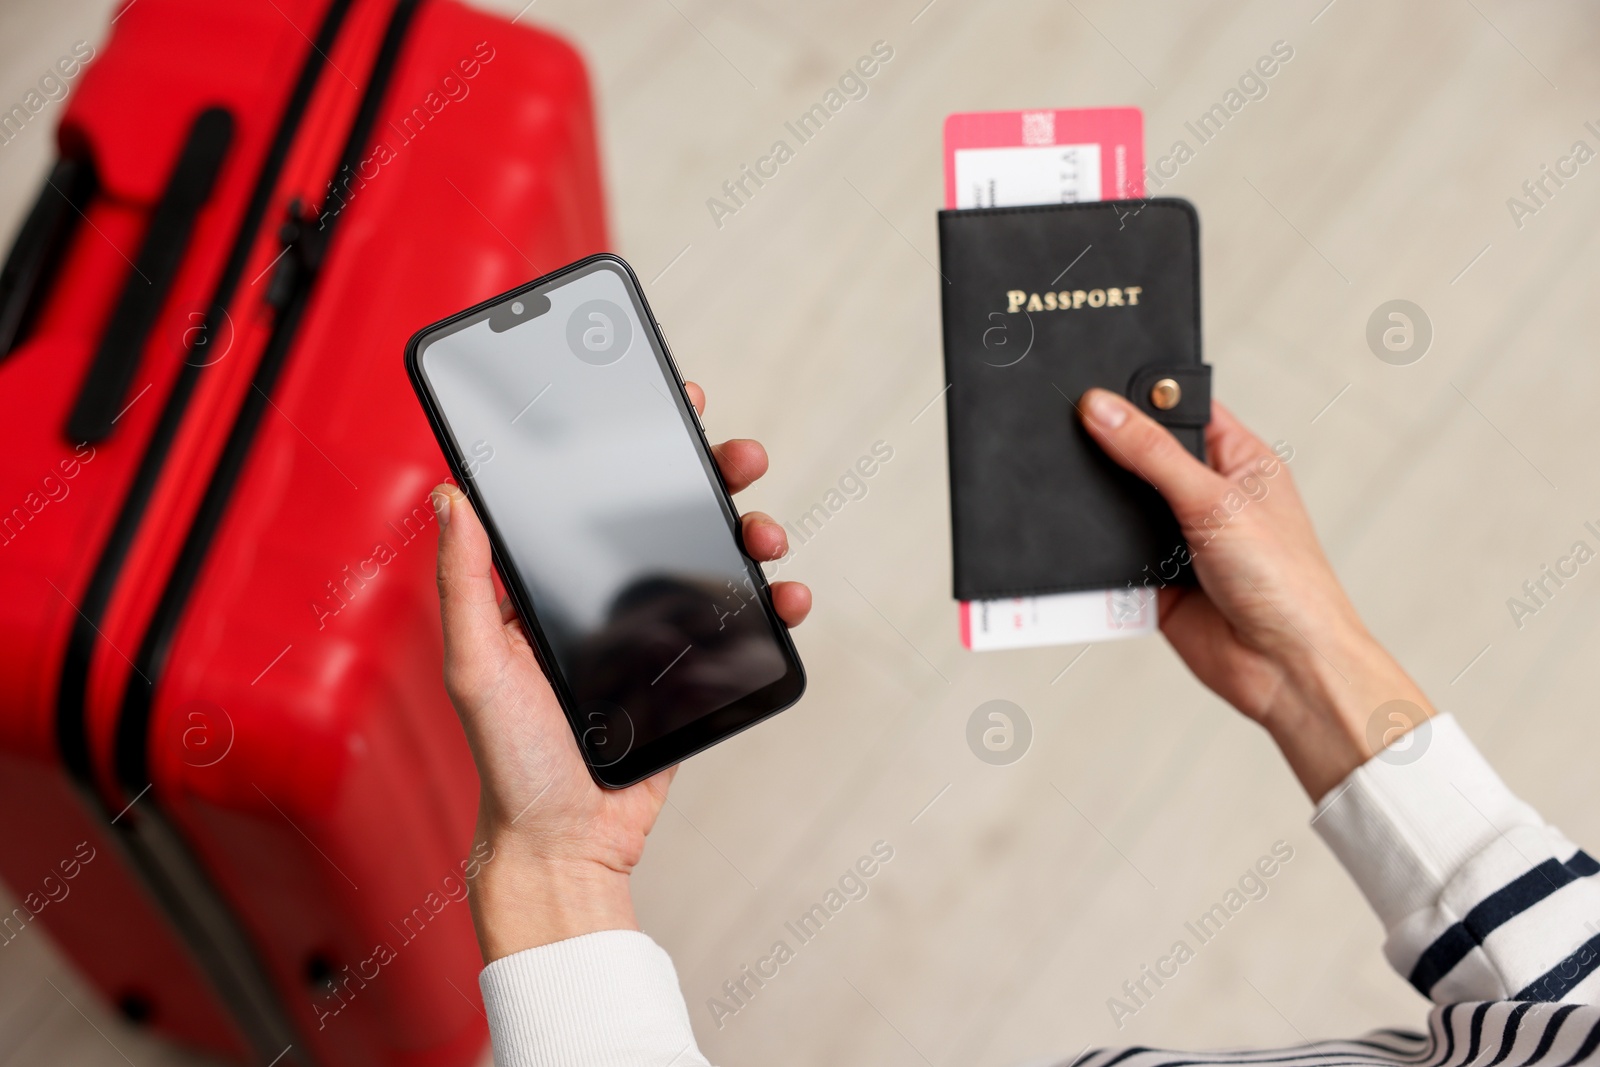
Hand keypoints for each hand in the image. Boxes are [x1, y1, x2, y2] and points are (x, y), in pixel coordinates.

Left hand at [433, 381, 810, 961]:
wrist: (567, 843)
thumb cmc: (509, 761)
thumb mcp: (475, 665)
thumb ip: (465, 582)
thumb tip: (450, 493)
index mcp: (547, 584)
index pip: (592, 494)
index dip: (632, 443)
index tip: (664, 400)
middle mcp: (603, 598)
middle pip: (666, 514)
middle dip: (709, 475)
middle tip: (738, 455)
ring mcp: (653, 634)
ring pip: (712, 559)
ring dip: (748, 530)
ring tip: (767, 531)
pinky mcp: (692, 672)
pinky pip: (740, 623)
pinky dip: (774, 604)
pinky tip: (788, 596)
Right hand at [1079, 388, 1433, 799]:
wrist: (1283, 669)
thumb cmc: (1287, 582)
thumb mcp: (1214, 501)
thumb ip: (1151, 454)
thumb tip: (1101, 408)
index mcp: (1238, 460)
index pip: (1180, 410)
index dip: (1140, 397)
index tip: (1094, 386)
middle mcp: (1207, 496)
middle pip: (1142, 456)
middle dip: (1109, 453)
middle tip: (1069, 435)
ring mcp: (1179, 538)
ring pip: (1120, 506)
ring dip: (1101, 508)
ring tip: (1071, 491)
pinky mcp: (1153, 579)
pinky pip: (1109, 556)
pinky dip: (1093, 553)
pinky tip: (1080, 545)